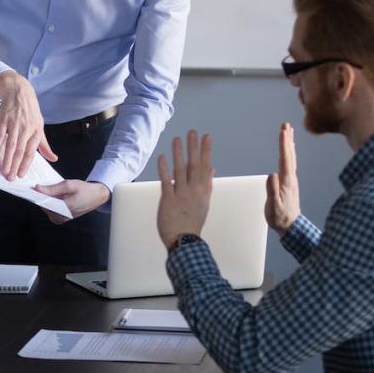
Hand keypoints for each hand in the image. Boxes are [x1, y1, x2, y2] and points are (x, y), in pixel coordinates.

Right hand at [0, 71, 57, 180]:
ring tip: (3, 170)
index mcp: (36, 131)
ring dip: (6, 159)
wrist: (20, 91)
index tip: (21, 175)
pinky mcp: (4, 118)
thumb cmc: (30, 111)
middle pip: (20, 150)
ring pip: (10, 144)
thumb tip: (53, 158)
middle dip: (15, 165)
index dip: (25, 164)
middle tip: (10, 177)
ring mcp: (15, 123)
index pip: (31, 151)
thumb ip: (44, 145)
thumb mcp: (40, 126)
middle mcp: (26, 128)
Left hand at [35, 180, 109, 223]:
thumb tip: (38, 189)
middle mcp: (63, 217)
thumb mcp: (69, 184)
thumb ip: (53, 188)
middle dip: (40, 197)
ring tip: (45, 190)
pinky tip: (50, 195)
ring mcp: (61, 219)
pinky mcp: (61, 219)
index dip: (38, 195)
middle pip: (44, 207)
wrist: (96, 196)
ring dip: (44, 200)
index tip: (32, 189)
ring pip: (46, 209)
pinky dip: (48, 203)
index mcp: (66, 209)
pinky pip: (50, 210)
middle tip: (37, 187)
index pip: (46, 204)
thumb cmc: (85, 190)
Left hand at [156, 130, 213, 248]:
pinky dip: (164, 169)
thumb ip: (206, 183)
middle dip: (193, 147)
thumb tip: (211, 168)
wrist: (185, 241)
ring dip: (179, 153)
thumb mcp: (204, 201)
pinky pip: (166, 181)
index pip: (206, 166)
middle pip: (194, 165)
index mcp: (204, 191)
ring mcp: (182, 195)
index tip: (206, 137)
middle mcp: (194, 190)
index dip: (206, 151)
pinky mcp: (169, 200)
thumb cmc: (192, 221)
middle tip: (192, 132)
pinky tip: (162, 157)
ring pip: (181, 170)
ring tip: (177, 139)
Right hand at [265, 122, 300, 235]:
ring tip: (288, 131)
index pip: (285, 159)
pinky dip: (289, 152)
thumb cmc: (280, 217)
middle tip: (286, 125)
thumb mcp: (273, 206)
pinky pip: (290, 162)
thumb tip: (271, 174)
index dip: (283, 145)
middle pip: (289, 155)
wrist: (290, 226)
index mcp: (286, 181)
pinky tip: (289, 149)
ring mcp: (291, 179)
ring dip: (289, 143)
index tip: (282, 131)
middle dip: (287, 139)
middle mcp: (290, 178)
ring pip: (291, 157)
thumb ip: (272, 190)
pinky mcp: (289, 181)